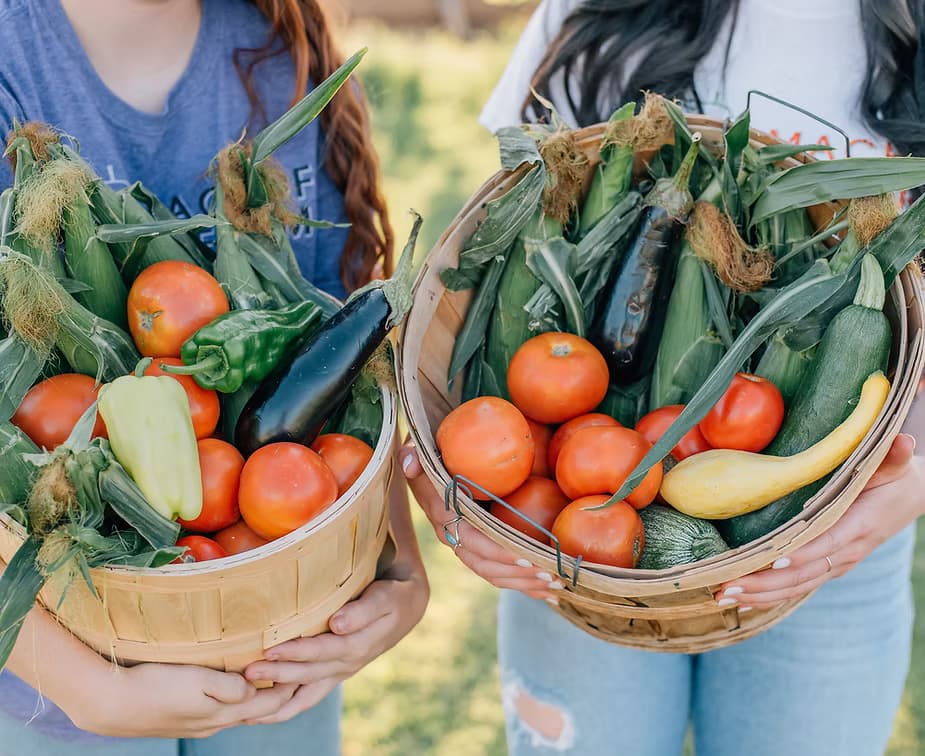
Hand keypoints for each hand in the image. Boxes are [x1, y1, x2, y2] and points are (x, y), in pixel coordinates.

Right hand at [69, 662, 298, 738]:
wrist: (111, 704)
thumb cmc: (155, 686)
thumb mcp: (196, 681)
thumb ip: (229, 687)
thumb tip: (253, 687)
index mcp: (223, 714)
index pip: (269, 703)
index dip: (290, 686)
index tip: (309, 667)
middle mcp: (216, 723)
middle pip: (259, 711)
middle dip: (281, 694)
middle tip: (302, 674)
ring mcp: (200, 724)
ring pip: (241, 713)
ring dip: (260, 699)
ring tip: (277, 681)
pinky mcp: (185, 719)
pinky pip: (223, 710)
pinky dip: (239, 700)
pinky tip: (238, 689)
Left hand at [242, 561, 428, 723]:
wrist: (406, 607)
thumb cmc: (393, 595)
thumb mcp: (385, 597)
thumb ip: (363, 610)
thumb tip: (338, 624)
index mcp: (359, 644)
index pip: (324, 650)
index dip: (297, 651)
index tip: (271, 649)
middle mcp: (347, 664)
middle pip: (309, 674)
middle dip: (278, 674)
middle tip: (247, 672)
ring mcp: (340, 672)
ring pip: (305, 693)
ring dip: (277, 700)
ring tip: (246, 704)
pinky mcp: (333, 675)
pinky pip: (308, 698)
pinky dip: (285, 709)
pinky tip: (261, 716)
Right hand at [401, 441, 556, 600]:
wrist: (429, 462)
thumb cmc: (432, 450)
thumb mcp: (419, 447)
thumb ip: (413, 453)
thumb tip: (411, 465)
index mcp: (442, 514)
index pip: (470, 540)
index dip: (497, 551)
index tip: (526, 555)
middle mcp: (452, 535)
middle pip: (485, 566)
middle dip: (517, 574)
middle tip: (551, 575)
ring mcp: (465, 544)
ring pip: (493, 574)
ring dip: (524, 584)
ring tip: (555, 586)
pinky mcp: (478, 547)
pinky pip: (499, 573)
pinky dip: (524, 586)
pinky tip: (548, 595)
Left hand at [716, 434, 921, 609]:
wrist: (909, 499)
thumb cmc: (893, 478)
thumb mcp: (893, 466)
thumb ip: (893, 457)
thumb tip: (905, 440)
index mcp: (859, 524)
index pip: (829, 542)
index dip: (804, 552)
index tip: (775, 559)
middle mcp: (847, 551)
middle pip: (804, 574)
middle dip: (766, 583)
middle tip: (730, 586)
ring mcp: (837, 564)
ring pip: (797, 586)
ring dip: (760, 594)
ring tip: (725, 596)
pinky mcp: (828, 568)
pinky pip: (798, 587)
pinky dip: (769, 596)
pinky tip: (741, 600)